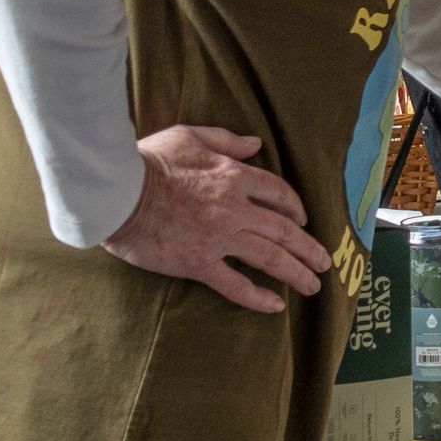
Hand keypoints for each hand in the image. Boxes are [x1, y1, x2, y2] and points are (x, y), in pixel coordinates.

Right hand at [102, 125, 331, 312]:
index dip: (296, 208)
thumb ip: (226, 140)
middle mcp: (234, 208)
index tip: (304, 220)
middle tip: (324, 262)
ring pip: (269, 257)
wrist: (115, 191)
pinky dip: (257, 296)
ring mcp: (218, 238)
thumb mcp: (190, 136)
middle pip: (284, 230)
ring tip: (313, 286)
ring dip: (296, 272)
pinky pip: (234, 284)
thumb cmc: (148, 160)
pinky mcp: (197, 263)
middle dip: (309, 248)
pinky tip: (276, 305)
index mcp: (234, 176)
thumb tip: (256, 144)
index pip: (279, 193)